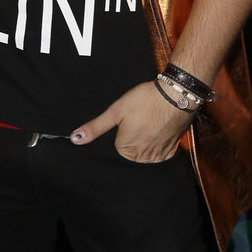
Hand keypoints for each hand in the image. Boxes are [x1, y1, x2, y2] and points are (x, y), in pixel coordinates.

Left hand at [71, 80, 192, 162]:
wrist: (176, 95)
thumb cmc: (145, 100)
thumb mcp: (116, 110)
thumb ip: (95, 127)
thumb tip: (75, 139)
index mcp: (126, 150)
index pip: (115, 149)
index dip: (119, 134)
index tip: (126, 123)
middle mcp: (143, 157)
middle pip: (130, 155)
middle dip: (132, 140)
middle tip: (138, 121)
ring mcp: (158, 155)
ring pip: (145, 155)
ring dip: (145, 143)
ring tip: (148, 124)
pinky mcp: (171, 150)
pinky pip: (160, 154)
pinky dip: (158, 144)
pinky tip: (157, 130)